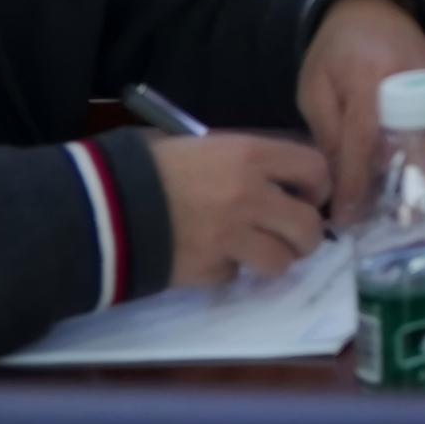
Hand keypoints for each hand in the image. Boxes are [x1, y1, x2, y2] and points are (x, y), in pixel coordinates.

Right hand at [149, 134, 330, 290]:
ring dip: (273, 259)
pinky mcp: (209, 270)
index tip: (309, 196)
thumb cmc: (154, 167)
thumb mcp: (206, 148)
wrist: (106, 205)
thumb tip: (279, 183)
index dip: (318, 187)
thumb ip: (247, 164)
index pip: (316, 170)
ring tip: (256, 253)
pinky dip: (227, 270)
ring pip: (281, 261)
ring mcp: (231, 237)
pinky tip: (208, 257)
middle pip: (308, 226)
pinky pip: (235, 275)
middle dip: (305, 236)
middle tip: (292, 236)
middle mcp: (251, 196)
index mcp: (251, 156)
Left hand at [297, 0, 424, 204]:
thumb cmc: (335, 51)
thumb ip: (327, 130)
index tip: (348, 218)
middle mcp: (410, 81)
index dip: (354, 181)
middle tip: (411, 218)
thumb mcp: (314, 87)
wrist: (367, 6)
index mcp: (366, 79)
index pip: (362, 139)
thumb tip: (339, 181)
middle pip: (421, 133)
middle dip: (418, 179)